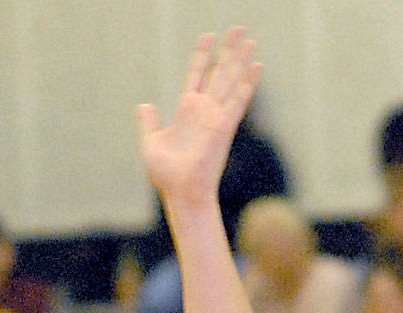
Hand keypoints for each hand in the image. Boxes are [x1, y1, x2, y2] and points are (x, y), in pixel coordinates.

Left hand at [136, 28, 261, 210]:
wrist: (181, 193)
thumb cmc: (167, 175)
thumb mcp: (150, 143)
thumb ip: (149, 122)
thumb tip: (144, 105)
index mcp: (186, 110)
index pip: (196, 74)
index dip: (201, 55)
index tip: (208, 35)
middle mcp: (203, 109)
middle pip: (218, 71)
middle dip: (227, 49)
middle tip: (238, 29)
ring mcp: (215, 116)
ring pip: (229, 79)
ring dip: (239, 58)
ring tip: (249, 38)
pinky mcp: (224, 125)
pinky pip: (239, 98)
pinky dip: (248, 81)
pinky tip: (257, 64)